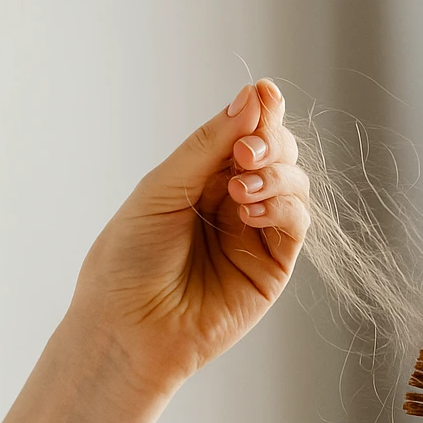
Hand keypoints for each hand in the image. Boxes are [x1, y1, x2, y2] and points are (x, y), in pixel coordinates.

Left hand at [70, 79, 309, 394]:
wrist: (126, 328)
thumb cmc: (127, 261)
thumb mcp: (161, 189)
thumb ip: (208, 146)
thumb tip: (254, 97)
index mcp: (201, 177)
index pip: (244, 132)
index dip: (260, 110)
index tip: (264, 94)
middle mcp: (233, 202)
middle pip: (277, 152)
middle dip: (270, 141)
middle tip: (245, 153)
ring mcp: (255, 234)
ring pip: (294, 183)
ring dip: (277, 174)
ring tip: (241, 188)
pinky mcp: (271, 268)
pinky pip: (296, 223)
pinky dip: (284, 206)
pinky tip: (253, 208)